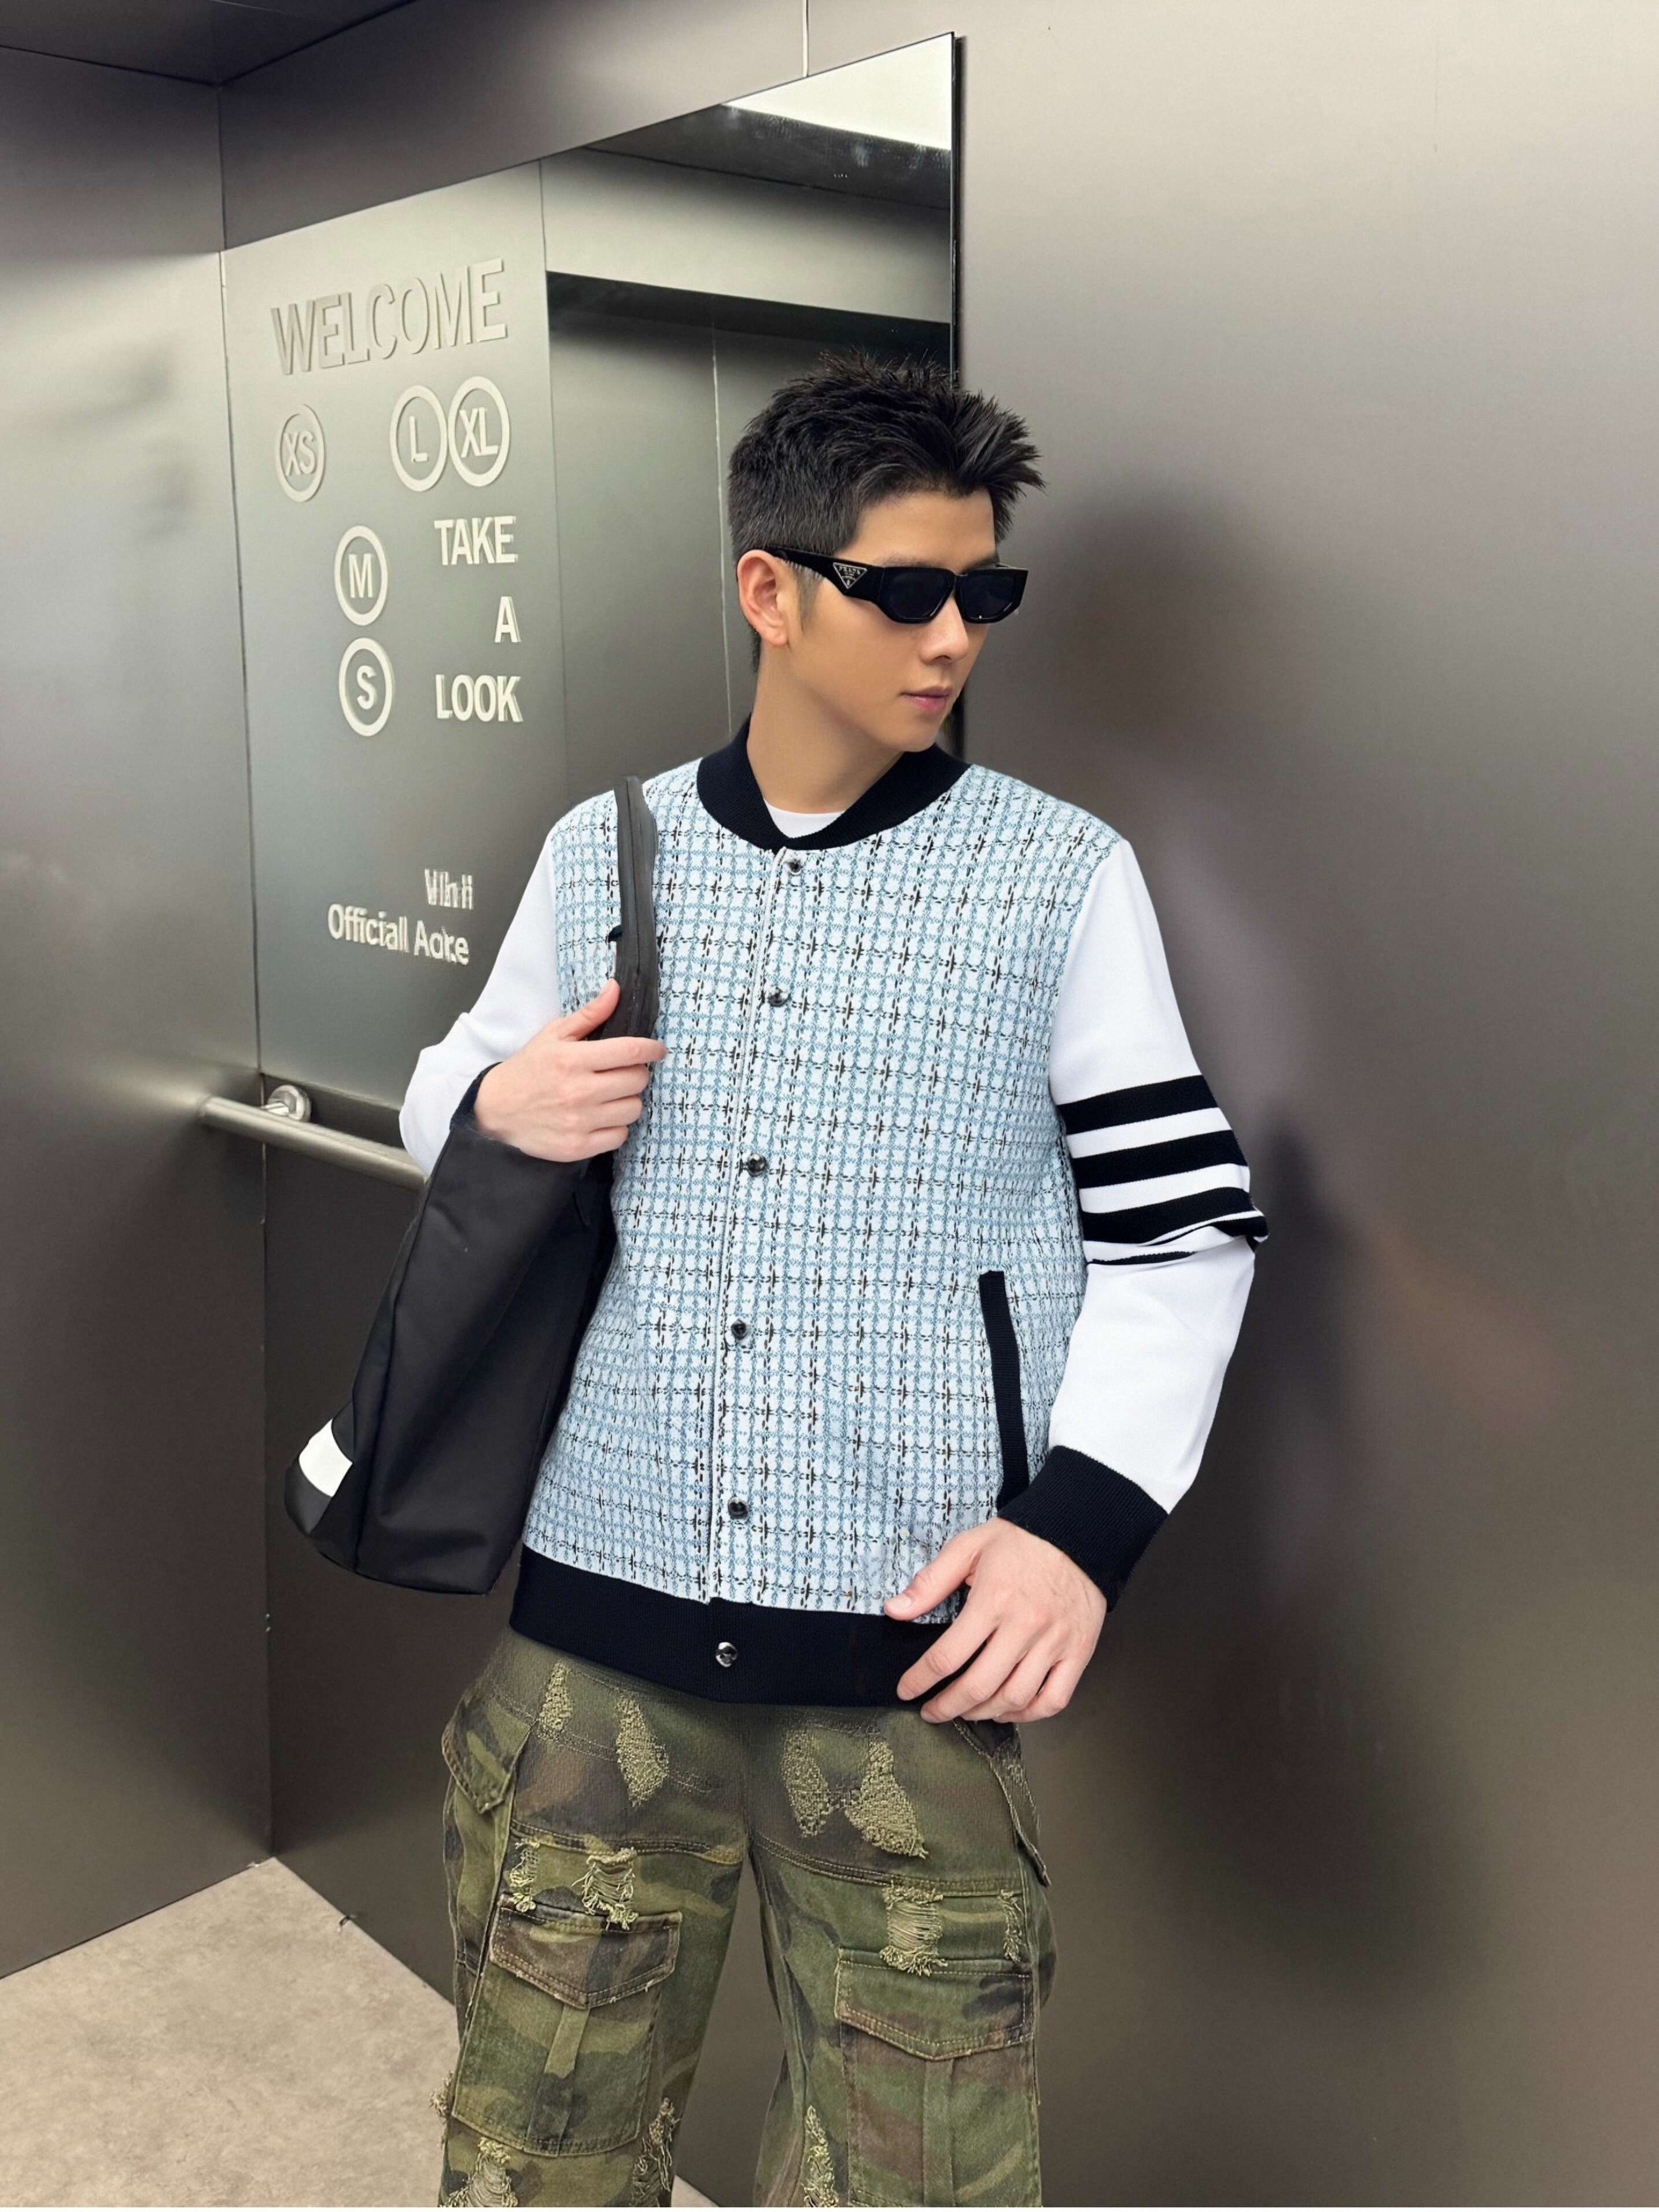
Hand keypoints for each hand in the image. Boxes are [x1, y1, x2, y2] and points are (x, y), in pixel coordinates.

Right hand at [473, 975, 667, 1161]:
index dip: (651, 1048)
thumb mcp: (553, 1035)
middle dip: (635, 1073)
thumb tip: (615, 989)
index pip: (630, 1051)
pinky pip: (620, 1136)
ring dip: (627, 1100)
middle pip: (637, 1080)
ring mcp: (579, 1122)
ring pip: (633, 1109)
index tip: (657, 1049)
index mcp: (573, 1059)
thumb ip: (589, 1014)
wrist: (496, 1110)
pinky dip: (615, 1126)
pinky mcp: (578, 1147)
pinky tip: (600, 1117)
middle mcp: (578, 1091)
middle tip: (620, 1072)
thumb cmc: (529, 1069)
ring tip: (609, 1095)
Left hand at [885, 1520, 1107, 1723]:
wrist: (1078, 1532)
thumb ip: (930, 1581)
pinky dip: (1028, 1714)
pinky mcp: (1078, 1652)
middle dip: (947, 1707)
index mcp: (993, 1600)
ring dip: (983, 1713)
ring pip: (1015, 1698)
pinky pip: (1053, 1699)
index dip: (920, 1680)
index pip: (947, 1656)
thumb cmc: (1021, 1541)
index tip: (906, 1690)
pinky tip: (1008, 1710)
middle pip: (979, 1686)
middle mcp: (1025, 1626)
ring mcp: (1054, 1643)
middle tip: (932, 1712)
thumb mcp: (968, 1547)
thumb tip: (894, 1610)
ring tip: (966, 1710)